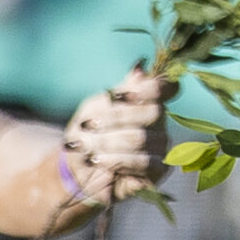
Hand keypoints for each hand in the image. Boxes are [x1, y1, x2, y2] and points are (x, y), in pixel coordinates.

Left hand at [61, 69, 172, 204]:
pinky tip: (97, 161)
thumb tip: (140, 67)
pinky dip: (116, 160)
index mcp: (146, 104)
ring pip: (142, 138)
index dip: (148, 89)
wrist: (74, 170)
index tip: (120, 97)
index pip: (164, 88)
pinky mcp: (157, 171)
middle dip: (116, 118)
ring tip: (87, 148)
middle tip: (88, 125)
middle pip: (154, 112)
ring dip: (108, 142)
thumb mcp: (96, 108)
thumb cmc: (87, 135)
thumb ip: (120, 90)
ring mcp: (161, 148)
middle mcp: (159, 124)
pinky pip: (144, 162)